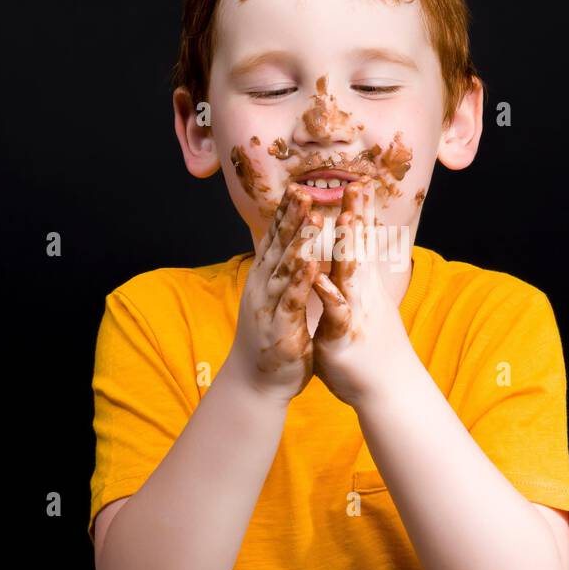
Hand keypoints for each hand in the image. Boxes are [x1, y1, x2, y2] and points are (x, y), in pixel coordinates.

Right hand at [225, 182, 322, 402]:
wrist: (255, 382)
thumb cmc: (271, 339)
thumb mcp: (275, 300)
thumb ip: (281, 275)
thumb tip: (289, 250)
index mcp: (265, 279)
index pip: (275, 239)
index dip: (285, 214)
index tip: (297, 187)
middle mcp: (263, 288)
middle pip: (278, 246)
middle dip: (291, 218)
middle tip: (302, 189)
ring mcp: (269, 306)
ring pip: (285, 268)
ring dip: (299, 242)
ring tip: (313, 217)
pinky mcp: (281, 327)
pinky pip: (292, 299)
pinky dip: (302, 279)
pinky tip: (313, 261)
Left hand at [311, 179, 415, 407]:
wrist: (389, 390)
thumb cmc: (371, 352)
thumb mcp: (363, 313)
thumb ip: (355, 289)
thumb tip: (355, 269)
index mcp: (363, 288)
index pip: (362, 244)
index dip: (360, 215)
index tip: (359, 184)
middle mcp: (363, 294)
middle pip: (361, 248)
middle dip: (358, 216)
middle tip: (357, 183)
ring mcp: (356, 311)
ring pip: (352, 273)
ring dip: (349, 245)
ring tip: (344, 217)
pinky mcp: (346, 334)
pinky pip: (337, 311)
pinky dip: (330, 294)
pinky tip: (322, 279)